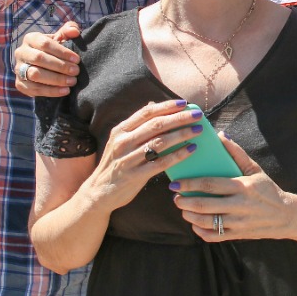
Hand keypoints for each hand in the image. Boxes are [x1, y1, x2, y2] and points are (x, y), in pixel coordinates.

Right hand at [15, 22, 80, 96]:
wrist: (42, 66)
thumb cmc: (54, 49)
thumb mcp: (61, 37)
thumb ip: (69, 30)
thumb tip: (74, 31)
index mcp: (30, 38)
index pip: (45, 43)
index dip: (62, 52)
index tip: (76, 59)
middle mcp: (21, 52)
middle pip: (39, 59)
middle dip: (60, 66)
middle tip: (76, 71)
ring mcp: (18, 69)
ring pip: (35, 74)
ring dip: (56, 79)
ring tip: (72, 81)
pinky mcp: (20, 84)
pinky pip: (33, 89)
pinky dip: (51, 91)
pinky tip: (65, 91)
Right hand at [82, 100, 203, 210]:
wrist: (99, 192)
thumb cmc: (115, 164)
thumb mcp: (120, 141)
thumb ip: (136, 125)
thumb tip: (153, 105)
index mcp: (120, 131)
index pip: (146, 113)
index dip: (166, 106)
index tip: (184, 103)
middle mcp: (123, 142)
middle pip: (156, 125)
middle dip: (179, 118)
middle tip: (197, 114)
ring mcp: (128, 159)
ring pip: (160, 142)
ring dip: (182, 134)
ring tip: (198, 130)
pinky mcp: (135, 175)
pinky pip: (161, 163)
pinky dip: (178, 155)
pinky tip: (191, 150)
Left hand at [173, 133, 296, 241]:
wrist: (287, 216)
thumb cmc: (268, 190)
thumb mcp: (255, 170)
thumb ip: (237, 153)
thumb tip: (220, 136)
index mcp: (242, 186)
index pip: (209, 184)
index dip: (189, 183)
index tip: (176, 183)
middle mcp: (239, 206)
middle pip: (204, 205)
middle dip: (184, 201)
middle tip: (176, 197)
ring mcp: (238, 223)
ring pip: (205, 222)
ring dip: (189, 215)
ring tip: (183, 209)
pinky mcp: (238, 235)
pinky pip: (213, 236)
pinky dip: (200, 231)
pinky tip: (196, 223)